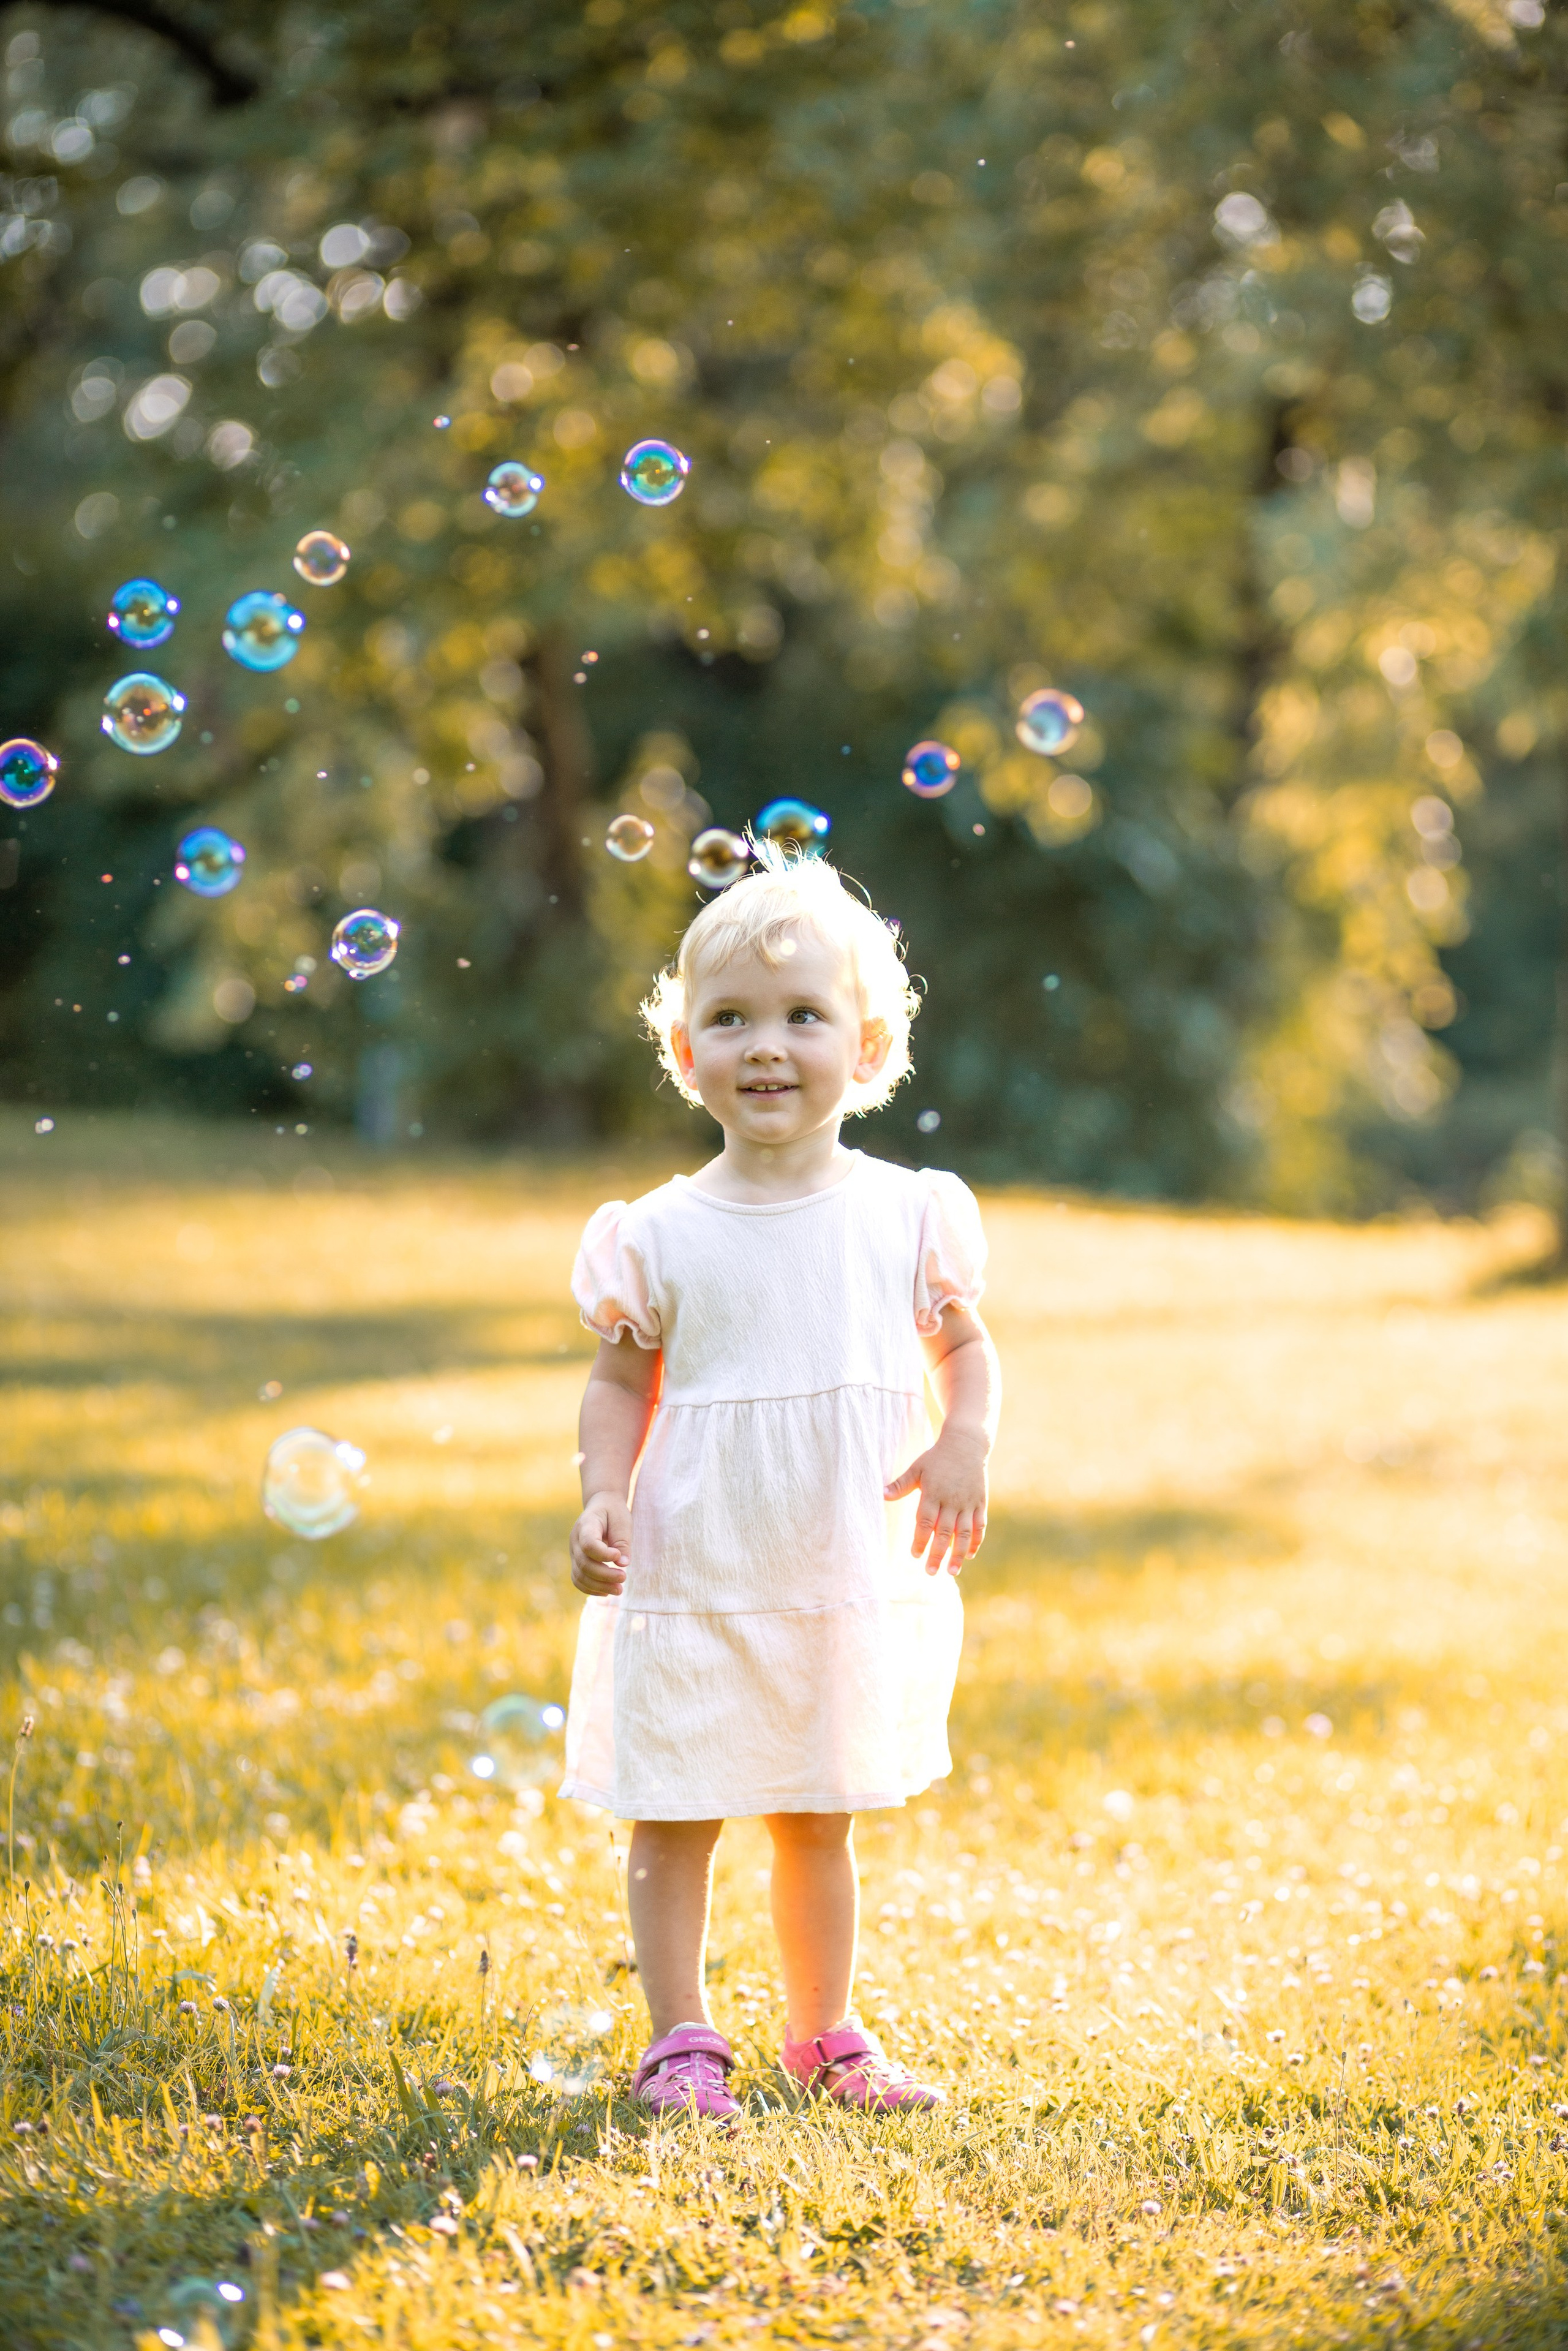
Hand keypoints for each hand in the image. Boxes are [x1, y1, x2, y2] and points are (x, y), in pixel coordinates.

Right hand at [570, 1490, 630, 1594]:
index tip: (619, 1556)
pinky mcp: (576, 1562)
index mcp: (586, 1525)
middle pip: (584, 1563)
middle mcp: (575, 1540)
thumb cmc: (613, 1513)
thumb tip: (623, 1564)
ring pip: (579, 1575)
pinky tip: (607, 1592)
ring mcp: (573, 1552)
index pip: (588, 1544)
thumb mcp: (622, 1521)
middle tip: (624, 1578)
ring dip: (599, 1586)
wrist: (601, 1506)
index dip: (603, 1554)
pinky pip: (578, 1580)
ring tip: (619, 1589)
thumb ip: (622, 1541)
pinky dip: (591, 1589)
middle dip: (605, 1575)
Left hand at [884, 1428, 988, 1575]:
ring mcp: (968, 1502)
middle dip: (938, 1554)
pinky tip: (970, 1555)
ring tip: (952, 1571)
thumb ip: (901, 1484)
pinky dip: (976, 1541)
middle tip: (931, 1572)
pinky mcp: (980, 1502)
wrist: (966, 1444)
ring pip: (964, 1533)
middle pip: (944, 1532)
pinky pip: (980, 1526)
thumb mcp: (917, 1468)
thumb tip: (881, 1494)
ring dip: (959, 1554)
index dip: (920, 1540)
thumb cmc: (937, 1458)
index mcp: (933, 1493)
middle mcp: (952, 1500)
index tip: (915, 1555)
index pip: (925, 1522)